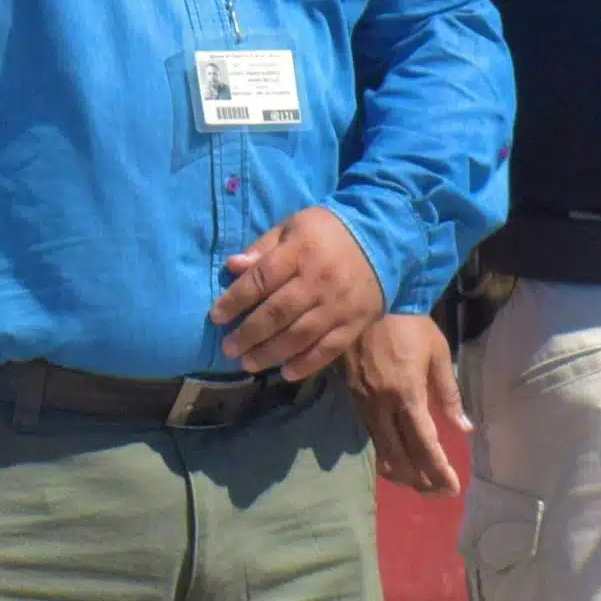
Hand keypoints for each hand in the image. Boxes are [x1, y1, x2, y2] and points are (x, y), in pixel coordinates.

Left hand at [210, 203, 386, 379]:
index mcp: (300, 251)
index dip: (235, 300)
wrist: (384, 238)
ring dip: (271, 353)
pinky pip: (329, 349)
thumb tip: (233, 267)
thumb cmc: (328, 231)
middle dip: (249, 334)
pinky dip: (307, 364)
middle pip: (278, 313)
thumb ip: (263, 247)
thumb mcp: (293, 226)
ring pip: (300, 335)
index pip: (261, 279)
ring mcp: (339, 305)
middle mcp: (319, 280)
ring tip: (248, 364)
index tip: (216, 317)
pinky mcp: (356, 323)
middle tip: (228, 349)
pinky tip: (286, 373)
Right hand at [346, 312, 469, 493]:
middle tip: (438, 493)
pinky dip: (384, 454)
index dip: (438, 469)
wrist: (367, 301)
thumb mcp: (438, 353)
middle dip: (421, 479)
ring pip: (381, 449)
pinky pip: (370, 435)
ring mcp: (363, 402)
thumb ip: (450, 393)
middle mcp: (382, 404)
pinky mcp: (352, 397)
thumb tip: (464, 427)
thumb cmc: (410, 323)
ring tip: (418, 485)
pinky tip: (394, 461)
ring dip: (401, 472)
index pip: (424, 443)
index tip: (452, 487)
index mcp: (406, 393)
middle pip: (400, 455)